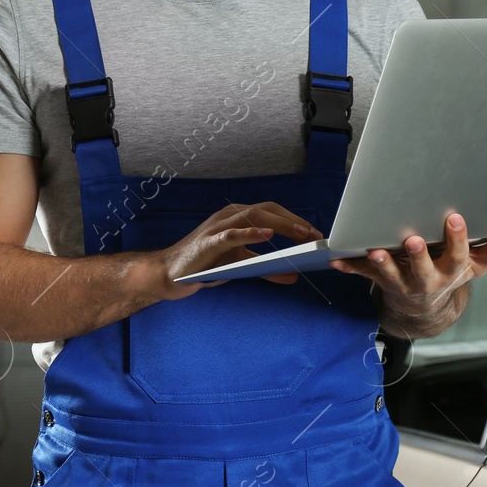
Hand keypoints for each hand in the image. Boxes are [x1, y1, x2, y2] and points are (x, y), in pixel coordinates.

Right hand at [147, 201, 322, 299]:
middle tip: (314, 234)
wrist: (170, 274)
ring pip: (252, 216)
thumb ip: (265, 269)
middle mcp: (228, 216)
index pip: (271, 211)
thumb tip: (293, 277)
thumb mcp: (239, 267)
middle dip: (292, 220)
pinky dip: (251, 233)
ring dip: (279, 224)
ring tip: (300, 234)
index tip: (316, 233)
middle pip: (266, 209)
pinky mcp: (208, 242)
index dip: (294, 219)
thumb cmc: (205, 266)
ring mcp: (217, 227)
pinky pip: (232, 234)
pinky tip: (268, 235)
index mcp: (237, 218)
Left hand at [329, 212, 486, 302]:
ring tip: (374, 250)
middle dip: (418, 255)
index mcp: (450, 272)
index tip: (454, 218)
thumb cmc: (448, 276)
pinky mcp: (380, 281)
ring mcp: (401, 282)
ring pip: (390, 274)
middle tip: (413, 239)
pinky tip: (336, 259)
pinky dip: (349, 267)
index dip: (456, 238)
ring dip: (381, 263)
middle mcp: (426, 279)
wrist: (424, 310)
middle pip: (422, 269)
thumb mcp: (473, 268)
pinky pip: (363, 274)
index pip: (457, 255)